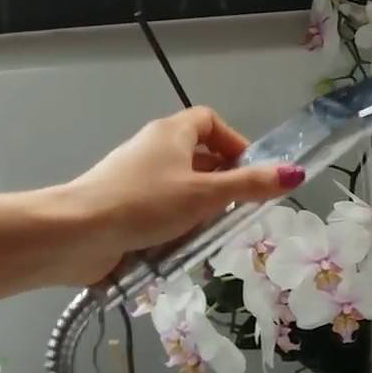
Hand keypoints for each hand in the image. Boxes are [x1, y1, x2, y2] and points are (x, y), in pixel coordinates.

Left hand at [58, 106, 304, 284]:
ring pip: (182, 191)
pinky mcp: (124, 210)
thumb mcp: (206, 194)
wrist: (76, 233)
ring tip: (210, 237)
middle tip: (236, 211)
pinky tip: (183, 251)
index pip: (210, 121)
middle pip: (199, 159)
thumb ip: (250, 186)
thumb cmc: (145, 203)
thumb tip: (295, 174)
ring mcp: (136, 181)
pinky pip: (162, 214)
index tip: (250, 172)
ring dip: (200, 213)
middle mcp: (153, 150)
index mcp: (171, 133)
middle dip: (221, 186)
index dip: (234, 142)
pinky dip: (177, 229)